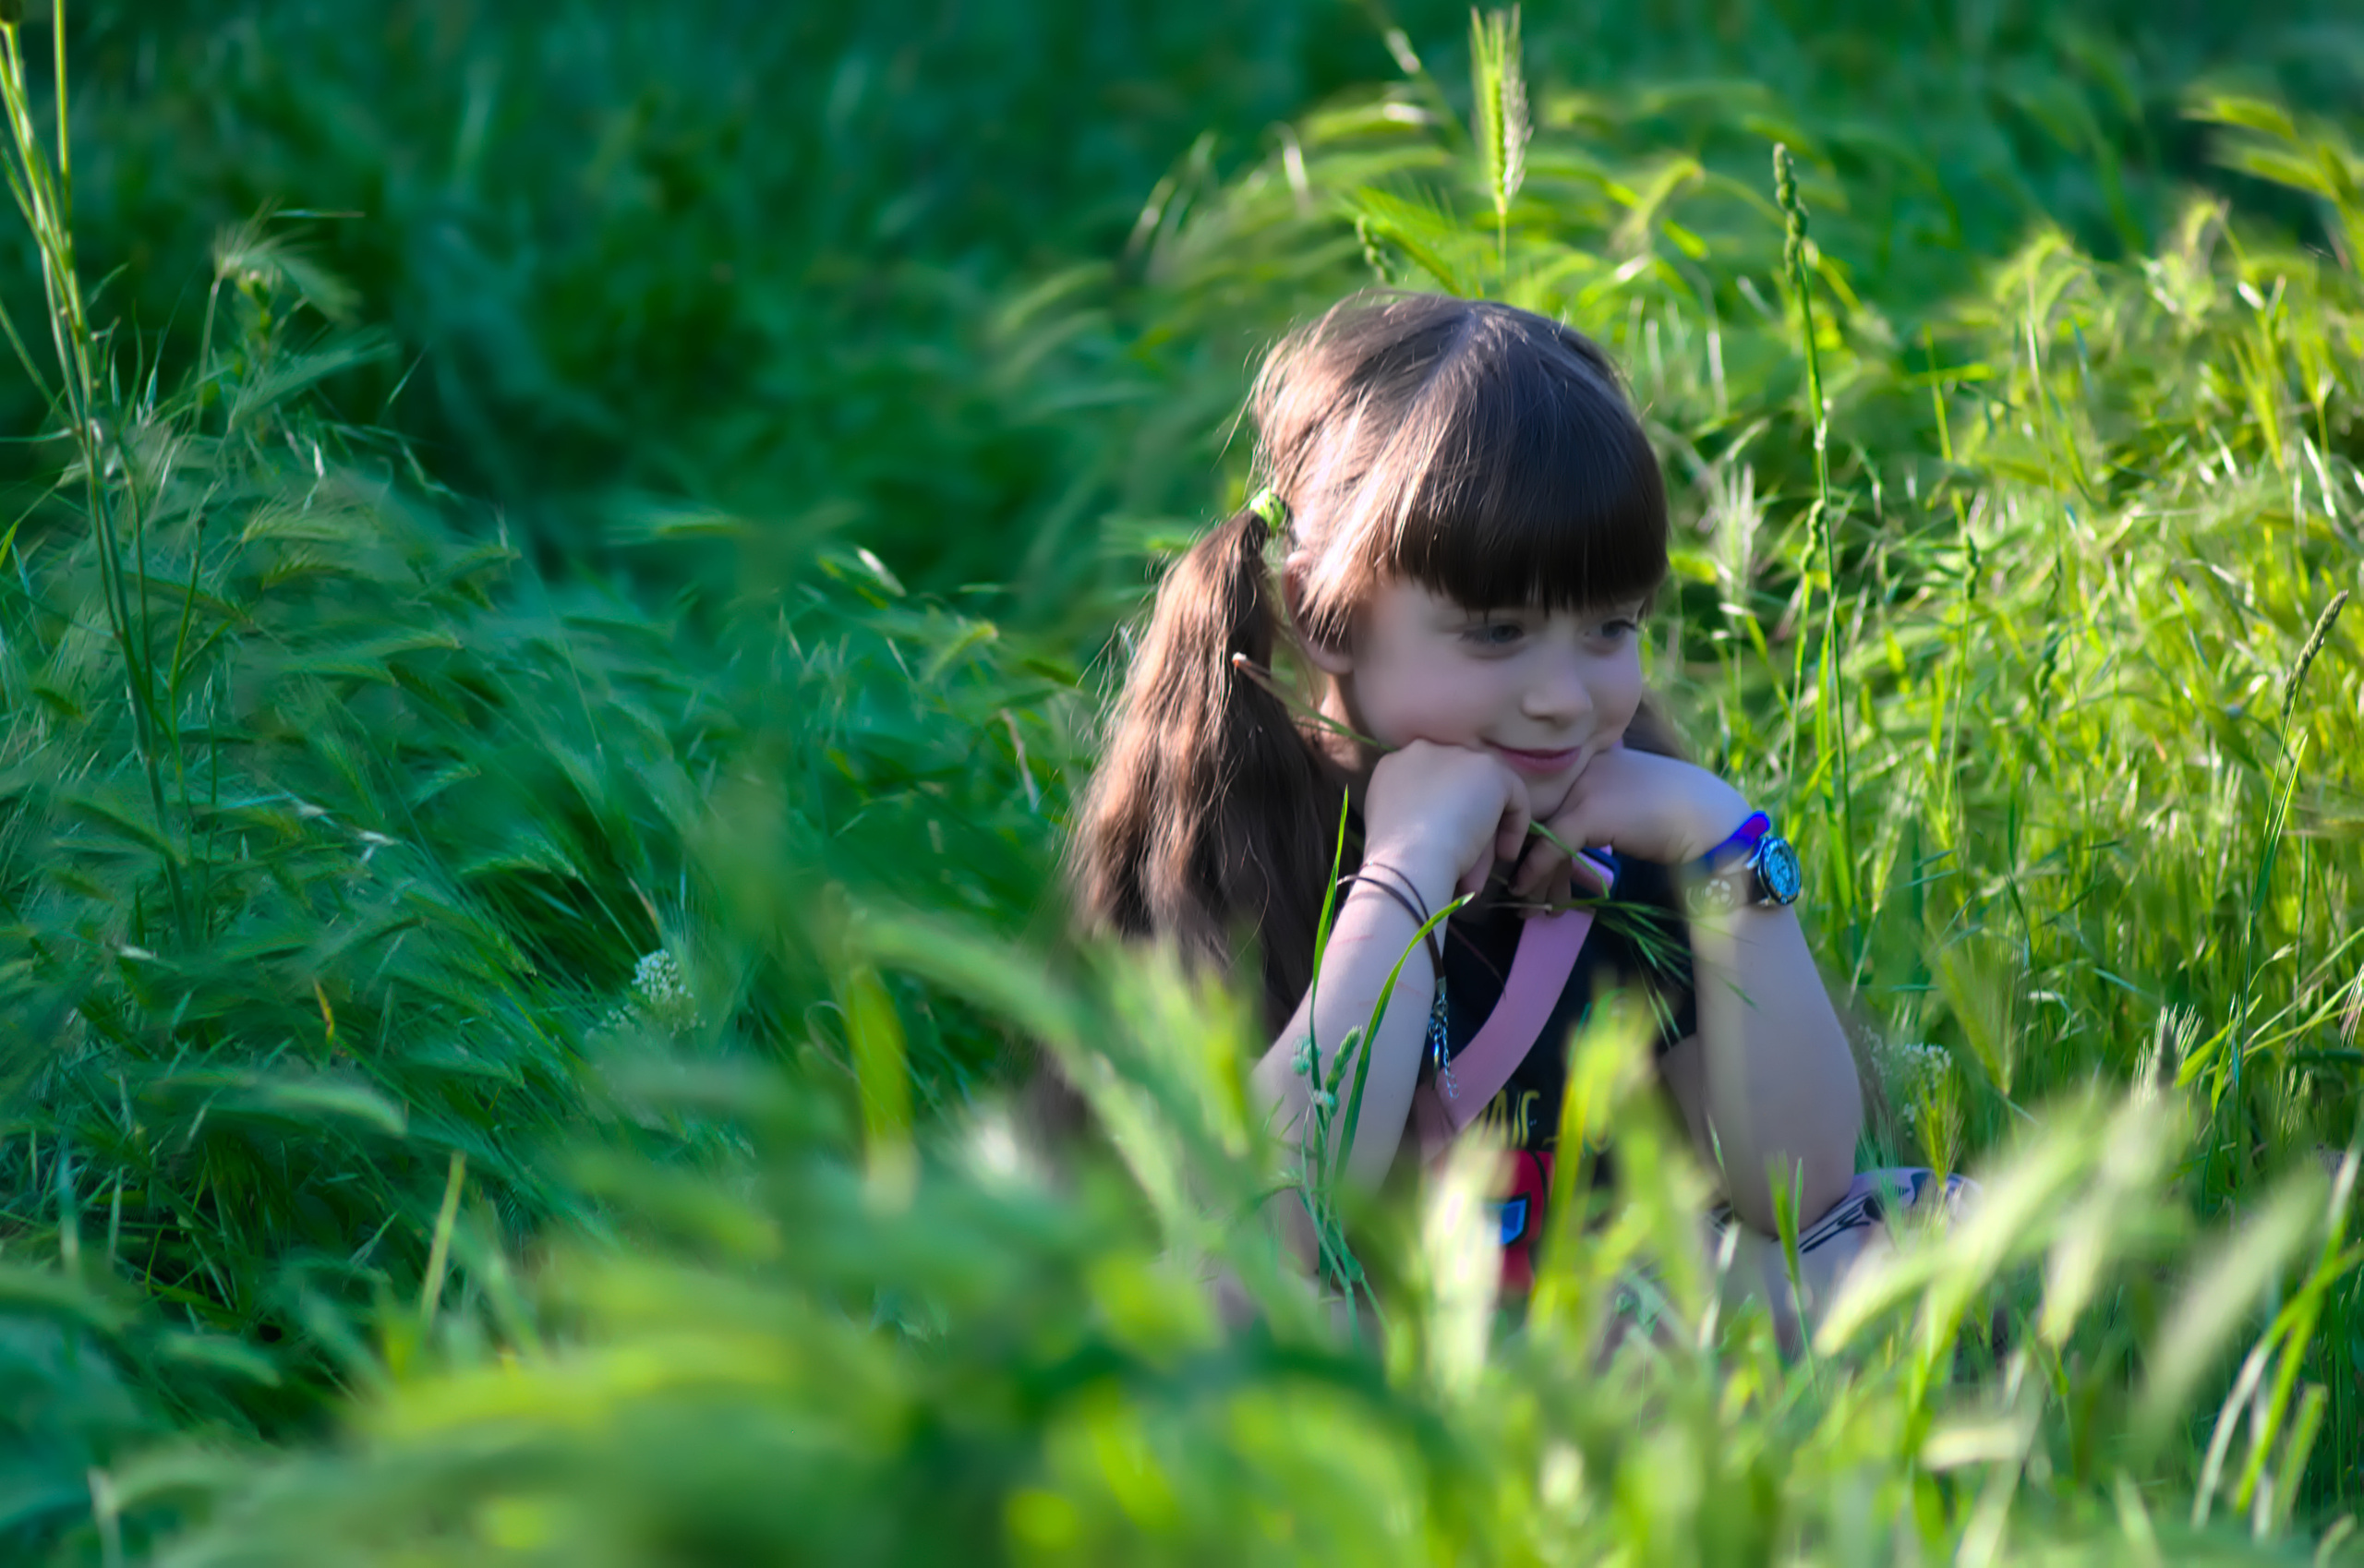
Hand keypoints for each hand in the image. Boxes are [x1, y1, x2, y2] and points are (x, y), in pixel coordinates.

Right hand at [1361, 741, 1532, 905]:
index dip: (1440, 817)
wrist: (1408, 857)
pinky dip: (1514, 826)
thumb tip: (1437, 830)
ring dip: (1484, 836)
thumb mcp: (1393, 828)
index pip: (1428, 785)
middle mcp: (1423, 750)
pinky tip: (1504, 853)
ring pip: (1482, 795)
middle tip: (1465, 868)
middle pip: (1457, 789)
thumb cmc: (1394, 854)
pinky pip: (1513, 795)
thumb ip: (1412, 814)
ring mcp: (1458, 755)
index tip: (1442, 849)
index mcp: (1394, 765)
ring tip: (1480, 875)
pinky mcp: (1489, 768)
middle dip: (1464, 828)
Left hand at [1508, 747, 1751, 898]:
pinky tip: (1531, 894)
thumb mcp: (1627, 804)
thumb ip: (1597, 811)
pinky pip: (1550, 847)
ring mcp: (1582, 787)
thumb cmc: (1677, 815)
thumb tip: (1567, 841)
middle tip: (1520, 890)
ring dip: (1531, 874)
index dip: (1532, 836)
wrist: (1708, 819)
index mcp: (1590, 761)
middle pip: (1537, 816)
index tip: (1528, 866)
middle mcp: (1581, 768)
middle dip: (1524, 856)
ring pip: (1538, 834)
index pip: (1546, 800)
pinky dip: (1537, 873)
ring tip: (1527, 905)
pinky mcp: (1586, 812)